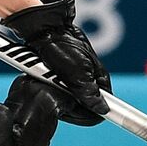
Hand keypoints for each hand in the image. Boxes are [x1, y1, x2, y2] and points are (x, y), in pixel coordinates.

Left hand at [1, 0, 111, 125]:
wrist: (42, 28)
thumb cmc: (61, 45)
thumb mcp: (77, 73)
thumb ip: (89, 93)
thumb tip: (103, 110)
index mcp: (99, 76)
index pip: (104, 103)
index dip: (93, 113)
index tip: (83, 117)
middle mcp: (89, 75)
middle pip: (85, 102)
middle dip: (73, 104)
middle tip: (61, 98)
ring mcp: (76, 73)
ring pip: (71, 96)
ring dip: (61, 94)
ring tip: (52, 85)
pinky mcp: (63, 70)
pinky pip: (59, 86)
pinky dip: (53, 86)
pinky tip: (46, 81)